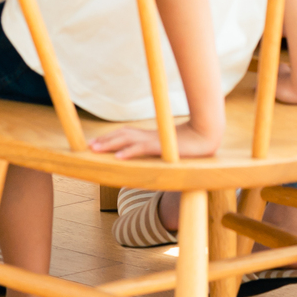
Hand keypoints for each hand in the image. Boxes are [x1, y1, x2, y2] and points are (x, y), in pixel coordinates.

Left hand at [88, 122, 220, 159]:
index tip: (94, 143)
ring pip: (127, 140)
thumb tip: (147, 162)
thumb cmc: (190, 146)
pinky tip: (118, 158)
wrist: (207, 137)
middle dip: (104, 140)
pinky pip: (142, 149)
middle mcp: (149, 135)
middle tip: (88, 146)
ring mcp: (155, 140)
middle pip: (122, 135)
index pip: (125, 134)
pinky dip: (129, 152)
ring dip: (110, 144)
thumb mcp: (168, 151)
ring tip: (95, 150)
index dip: (109, 138)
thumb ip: (157, 153)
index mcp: (150, 136)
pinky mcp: (161, 146)